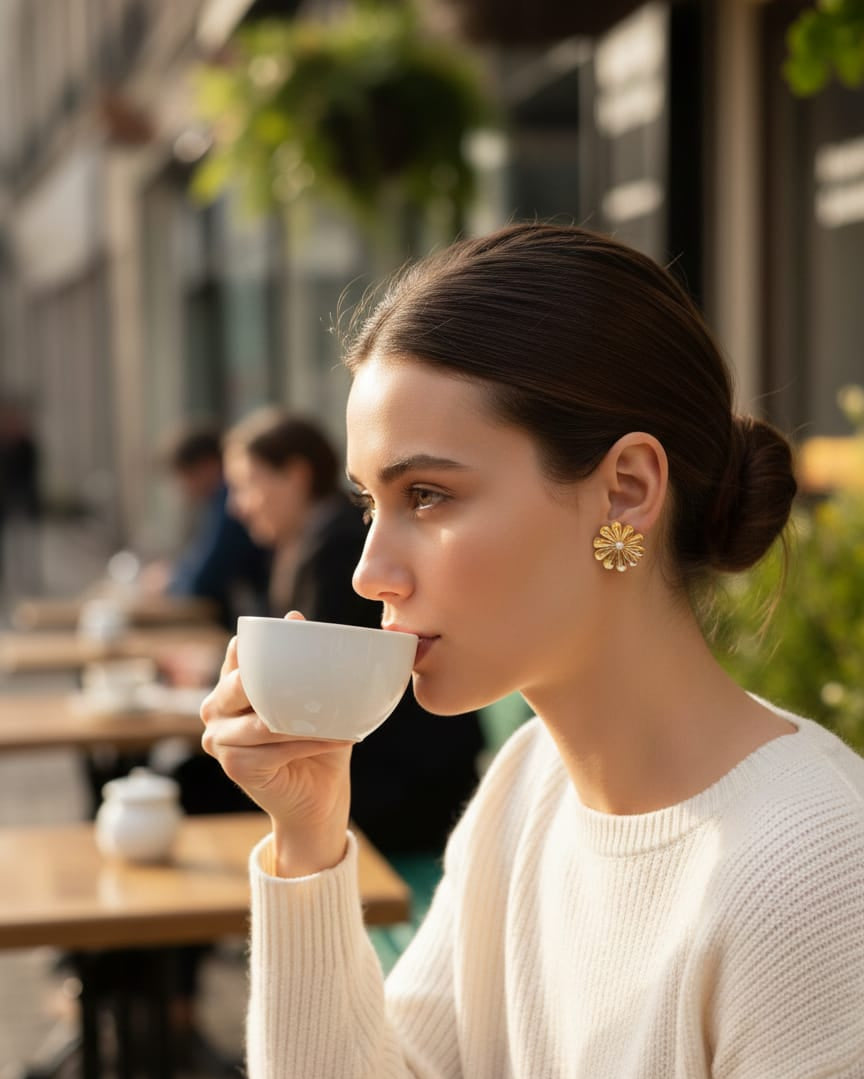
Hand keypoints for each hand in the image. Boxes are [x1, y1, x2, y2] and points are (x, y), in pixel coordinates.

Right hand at [200, 612, 352, 874]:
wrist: (318, 797)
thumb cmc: (315, 740)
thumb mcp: (309, 698)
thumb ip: (300, 663)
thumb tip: (294, 619)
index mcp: (229, 686)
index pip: (240, 653)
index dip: (263, 643)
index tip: (297, 629)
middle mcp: (214, 710)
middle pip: (241, 685)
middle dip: (279, 680)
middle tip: (322, 678)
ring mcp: (219, 740)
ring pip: (264, 719)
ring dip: (306, 718)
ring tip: (342, 713)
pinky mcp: (235, 766)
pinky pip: (277, 747)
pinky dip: (314, 741)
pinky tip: (343, 737)